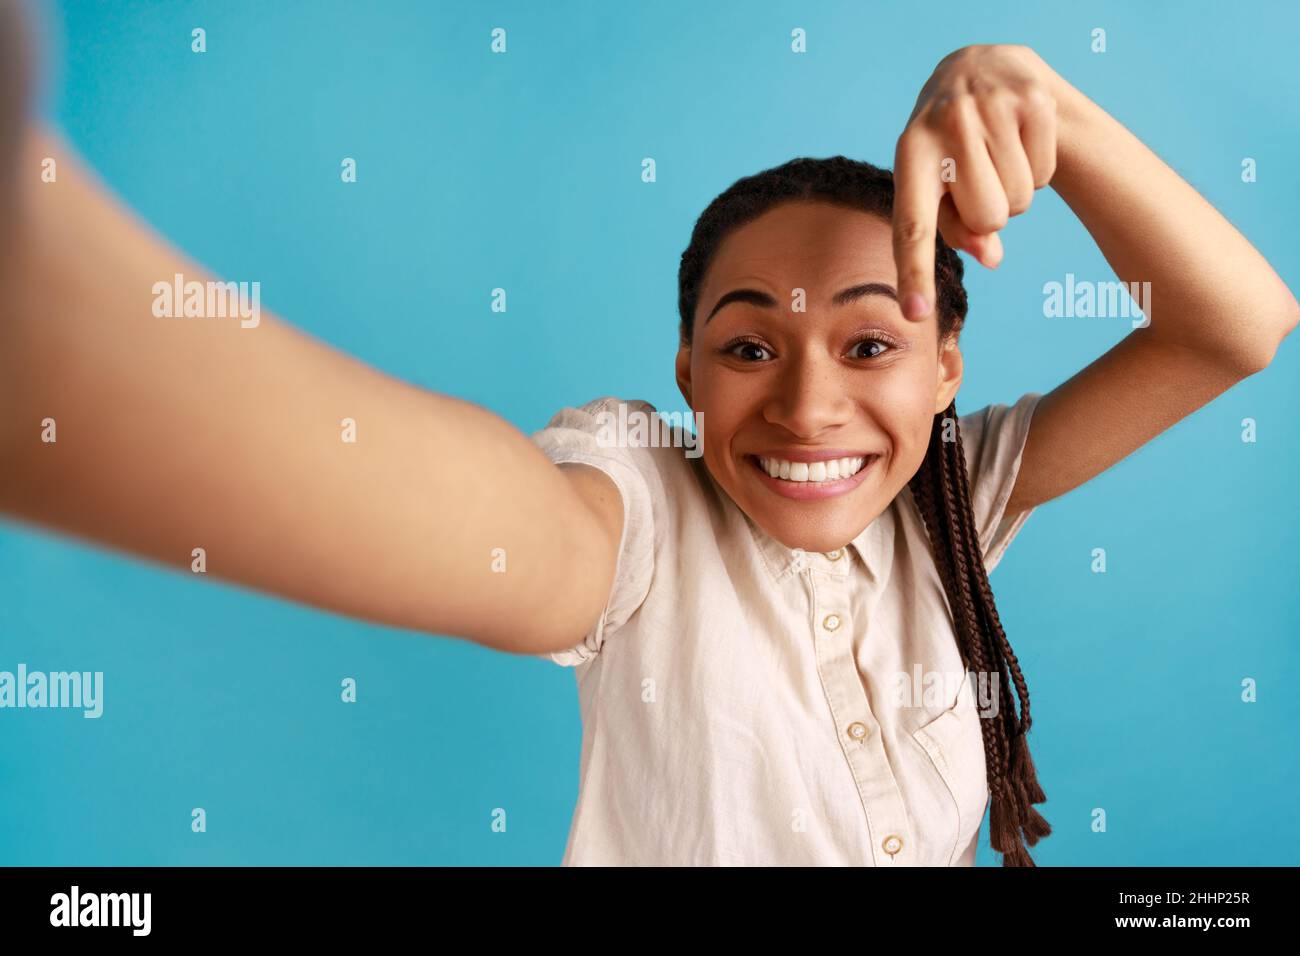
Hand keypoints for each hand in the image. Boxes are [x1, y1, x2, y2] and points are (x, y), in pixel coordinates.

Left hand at [892, 44, 1061, 319]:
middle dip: (990, 213)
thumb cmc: (951, 144)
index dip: (914, 273)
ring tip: (998, 152)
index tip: (915, 315)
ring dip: (1014, 190)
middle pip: (987, 220)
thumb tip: (990, 257)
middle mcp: (946, 125)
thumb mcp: (939, 182)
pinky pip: (1044, 174)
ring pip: (1018, 202)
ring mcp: (990, 108)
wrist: (981, 65)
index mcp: (910, 153)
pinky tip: (1021, 137)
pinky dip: (1038, 167)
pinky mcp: (1033, 99)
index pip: (912, 226)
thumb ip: (957, 228)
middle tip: (981, 175)